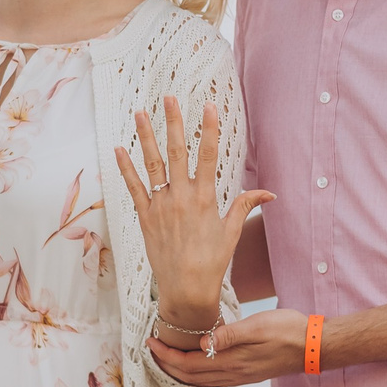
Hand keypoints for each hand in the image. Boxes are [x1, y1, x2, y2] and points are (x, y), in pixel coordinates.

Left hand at [113, 95, 272, 336]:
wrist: (187, 290)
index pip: (208, 155)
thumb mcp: (232, 232)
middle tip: (169, 97)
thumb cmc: (213, 262)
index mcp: (205, 198)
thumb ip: (245, 205)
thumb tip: (269, 193)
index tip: (208, 105)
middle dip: (174, 122)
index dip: (209, 128)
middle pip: (177, 151)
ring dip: (146, 136)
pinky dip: (125, 168)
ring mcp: (161, 206)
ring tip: (141, 112)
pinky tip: (117, 148)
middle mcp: (181, 197)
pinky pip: (133, 187)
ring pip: (152, 164)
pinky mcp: (145, 217)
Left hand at [149, 307, 310, 386]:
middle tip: (150, 350)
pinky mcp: (245, 375)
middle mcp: (233, 374)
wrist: (314, 346)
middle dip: (166, 366)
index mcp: (233, 362)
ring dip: (179, 372)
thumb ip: (230, 335)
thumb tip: (202, 344)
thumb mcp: (259, 326)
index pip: (189, 365)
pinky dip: (195, 376)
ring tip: (164, 358)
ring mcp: (239, 377)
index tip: (151, 343)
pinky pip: (212, 381)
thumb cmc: (288, 331)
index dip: (167, 356)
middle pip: (189, 377)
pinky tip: (192, 367)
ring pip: (199, 382)